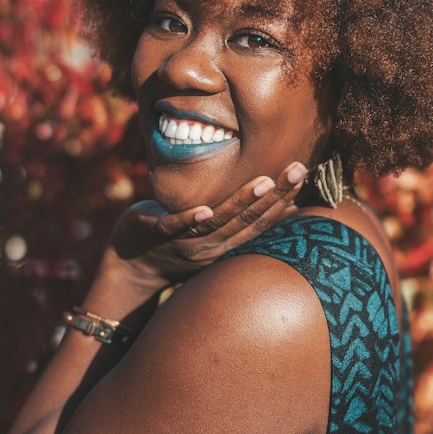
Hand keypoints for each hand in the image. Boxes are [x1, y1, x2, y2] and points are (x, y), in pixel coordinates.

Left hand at [103, 162, 308, 291]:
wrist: (130, 263)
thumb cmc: (176, 239)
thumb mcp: (212, 230)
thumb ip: (240, 219)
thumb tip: (277, 204)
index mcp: (226, 244)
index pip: (261, 222)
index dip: (283, 199)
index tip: (302, 174)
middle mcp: (211, 247)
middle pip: (248, 221)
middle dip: (274, 196)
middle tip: (297, 170)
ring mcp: (186, 243)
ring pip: (218, 223)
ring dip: (242, 203)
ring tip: (264, 182)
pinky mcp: (158, 234)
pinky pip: (177, 228)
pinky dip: (191, 219)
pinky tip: (205, 210)